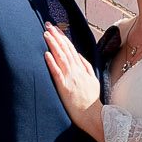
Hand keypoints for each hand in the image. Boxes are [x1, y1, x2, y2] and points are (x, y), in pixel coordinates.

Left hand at [43, 24, 102, 138]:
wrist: (95, 116)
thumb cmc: (92, 101)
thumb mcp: (93, 80)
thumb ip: (86, 66)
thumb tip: (78, 55)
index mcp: (82, 70)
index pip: (71, 49)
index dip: (63, 38)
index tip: (56, 28)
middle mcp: (76, 72)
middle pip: (65, 50)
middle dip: (57, 36)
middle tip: (48, 25)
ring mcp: (71, 79)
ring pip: (61, 58)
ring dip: (53, 45)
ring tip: (46, 34)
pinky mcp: (65, 88)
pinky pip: (57, 73)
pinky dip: (52, 63)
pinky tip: (46, 54)